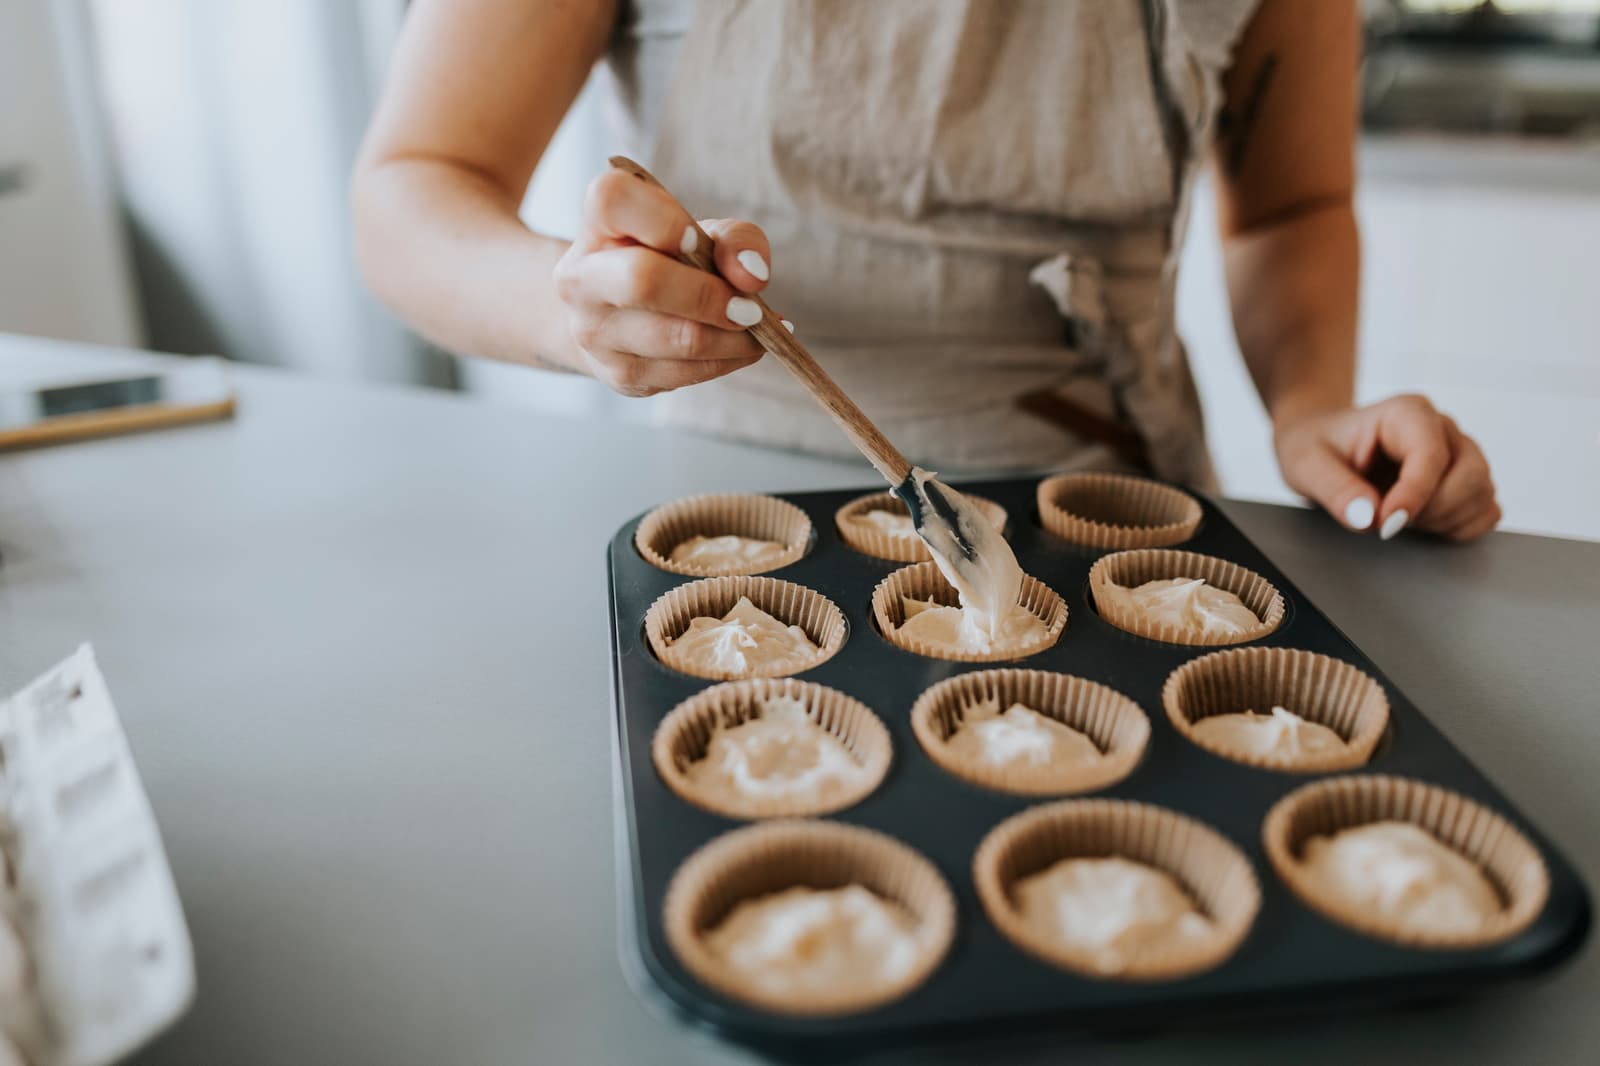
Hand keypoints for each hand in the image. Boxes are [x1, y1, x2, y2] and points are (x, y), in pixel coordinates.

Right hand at [553, 168, 771, 395]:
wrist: (616, 315)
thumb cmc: (666, 261)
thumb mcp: (703, 233)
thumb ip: (736, 239)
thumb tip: (753, 277)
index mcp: (596, 223)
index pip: (615, 200)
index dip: (666, 220)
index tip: (698, 239)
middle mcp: (580, 277)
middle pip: (644, 281)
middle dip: (712, 295)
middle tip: (752, 306)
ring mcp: (594, 331)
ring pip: (678, 338)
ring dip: (736, 337)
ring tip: (759, 326)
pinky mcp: (618, 373)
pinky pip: (687, 372)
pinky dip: (730, 359)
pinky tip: (745, 346)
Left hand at [1273, 394, 1500, 541]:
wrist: (1321, 445)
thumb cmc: (1316, 447)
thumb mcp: (1306, 465)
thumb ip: (1334, 489)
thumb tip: (1368, 517)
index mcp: (1408, 413)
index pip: (1431, 456)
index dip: (1414, 496)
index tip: (1385, 524)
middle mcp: (1442, 429)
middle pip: (1471, 475)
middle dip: (1432, 510)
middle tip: (1385, 521)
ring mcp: (1459, 454)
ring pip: (1482, 494)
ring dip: (1445, 521)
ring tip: (1397, 518)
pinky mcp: (1464, 480)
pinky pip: (1486, 510)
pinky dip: (1460, 527)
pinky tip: (1422, 525)